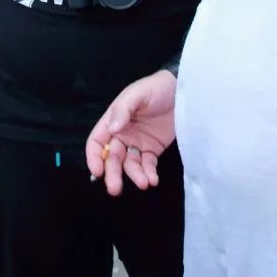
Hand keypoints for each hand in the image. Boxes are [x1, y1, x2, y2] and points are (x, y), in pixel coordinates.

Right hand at [85, 69, 176, 195]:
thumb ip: (124, 109)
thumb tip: (112, 129)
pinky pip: (147, 165)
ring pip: (130, 164)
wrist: (183, 90)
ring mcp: (138, 143)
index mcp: (113, 120)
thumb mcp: (138, 93)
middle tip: (116, 189)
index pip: (97, 141)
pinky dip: (148, 174)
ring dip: (134, 175)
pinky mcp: (153, 149)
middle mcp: (122, 134)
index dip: (94, 157)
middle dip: (112, 174)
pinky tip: (152, 180)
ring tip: (143, 183)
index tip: (97, 172)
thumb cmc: (156, 88)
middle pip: (112, 158)